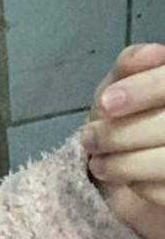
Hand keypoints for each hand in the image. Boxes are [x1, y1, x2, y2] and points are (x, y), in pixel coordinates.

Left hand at [81, 42, 164, 238]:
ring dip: (124, 163)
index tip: (107, 103)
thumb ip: (131, 66)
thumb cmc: (129, 119)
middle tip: (89, 139)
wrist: (130, 171)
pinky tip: (125, 180)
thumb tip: (150, 52)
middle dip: (123, 133)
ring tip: (98, 162)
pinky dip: (140, 186)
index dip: (144, 89)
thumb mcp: (122, 87)